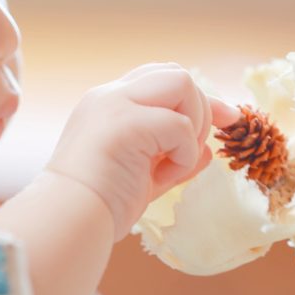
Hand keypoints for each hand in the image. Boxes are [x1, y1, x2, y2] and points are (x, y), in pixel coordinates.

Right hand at [44, 62, 239, 242]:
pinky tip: (162, 177)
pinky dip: (183, 155)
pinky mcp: (128, 122)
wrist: (68, 221)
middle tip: (193, 149)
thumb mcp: (143, 176)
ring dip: (193, 126)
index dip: (195, 99)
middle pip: (176, 73)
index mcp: (106, 104)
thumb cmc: (99, 206)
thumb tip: (207, 151)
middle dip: (200, 109)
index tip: (226, 120)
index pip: (159, 79)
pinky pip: (181, 126)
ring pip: (183, 84)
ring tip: (171, 164)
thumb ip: (173, 157)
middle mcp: (109, 95)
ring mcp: (116, 104)